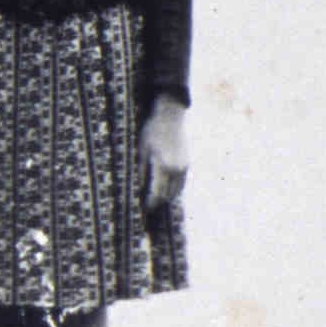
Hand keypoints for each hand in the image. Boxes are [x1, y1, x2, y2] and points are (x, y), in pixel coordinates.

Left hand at [140, 98, 188, 214]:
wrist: (170, 117)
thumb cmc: (150, 132)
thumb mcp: (140, 150)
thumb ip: (141, 170)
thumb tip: (138, 188)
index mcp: (163, 166)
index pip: (157, 192)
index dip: (150, 203)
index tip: (143, 209)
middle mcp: (177, 169)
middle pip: (168, 194)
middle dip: (157, 203)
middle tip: (147, 209)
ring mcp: (184, 167)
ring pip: (176, 190)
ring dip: (166, 198)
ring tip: (154, 202)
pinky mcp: (187, 163)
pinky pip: (181, 183)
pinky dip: (173, 190)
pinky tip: (165, 191)